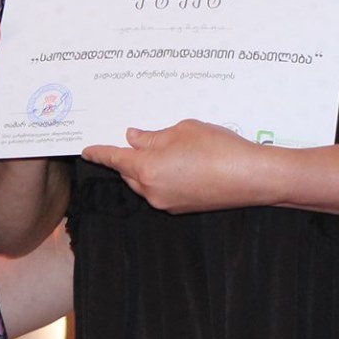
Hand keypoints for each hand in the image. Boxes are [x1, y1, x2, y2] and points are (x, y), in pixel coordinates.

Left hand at [80, 120, 275, 213]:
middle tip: (138, 139)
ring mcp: (166, 203)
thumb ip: (153, 136)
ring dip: (148, 167)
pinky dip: (164, 177)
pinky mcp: (182, 207)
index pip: (114, 159)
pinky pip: (162, 190)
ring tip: (168, 148)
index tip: (87, 150)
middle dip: (129, 157)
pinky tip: (182, 163)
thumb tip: (134, 138)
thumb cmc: (218, 148)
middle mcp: (151, 191)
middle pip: (128, 172)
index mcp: (146, 169)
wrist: (251, 177)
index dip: (99, 153)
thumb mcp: (182, 130)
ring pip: (145, 183)